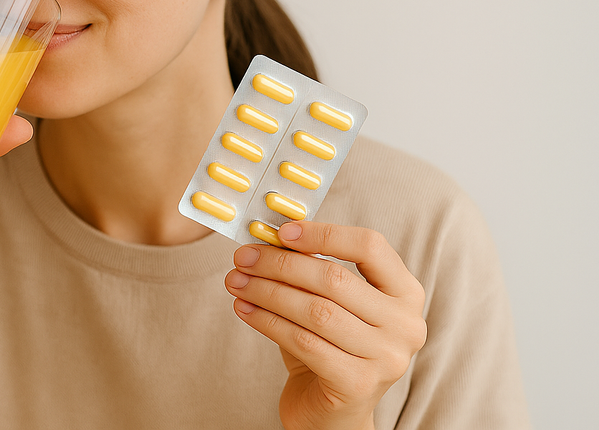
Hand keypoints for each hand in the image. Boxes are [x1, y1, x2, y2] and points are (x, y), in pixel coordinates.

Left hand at [224, 221, 426, 429]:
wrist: (331, 411)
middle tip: (242, 258)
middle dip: (280, 264)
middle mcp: (406, 324)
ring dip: (267, 292)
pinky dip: (267, 321)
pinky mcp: (358, 384)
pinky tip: (243, 309)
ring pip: (315, 311)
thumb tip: (269, 235)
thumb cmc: (328, 346)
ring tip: (236, 282)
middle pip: (334, 279)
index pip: (370, 246)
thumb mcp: (327, 302)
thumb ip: (310, 269)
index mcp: (406, 292)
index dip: (323, 234)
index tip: (281, 231)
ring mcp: (387, 357)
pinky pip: (303, 341)